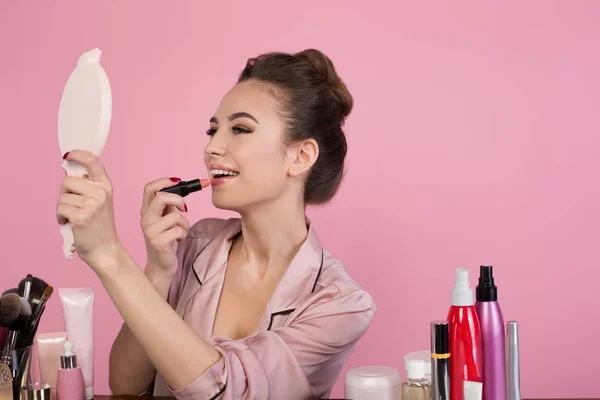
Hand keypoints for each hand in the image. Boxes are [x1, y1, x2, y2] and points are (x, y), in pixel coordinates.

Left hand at [56, 150, 121, 269]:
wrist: (105, 250)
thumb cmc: (99, 227)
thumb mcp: (99, 202)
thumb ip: (87, 186)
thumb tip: (66, 170)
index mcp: (106, 186)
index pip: (93, 161)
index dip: (78, 154)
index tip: (68, 155)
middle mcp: (101, 192)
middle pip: (68, 180)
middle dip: (65, 193)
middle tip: (74, 206)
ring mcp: (92, 204)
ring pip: (62, 196)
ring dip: (62, 207)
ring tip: (73, 217)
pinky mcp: (81, 216)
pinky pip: (60, 208)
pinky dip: (60, 217)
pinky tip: (69, 223)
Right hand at [140, 178, 189, 278]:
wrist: (161, 265)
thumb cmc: (167, 240)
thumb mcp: (167, 220)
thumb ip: (170, 206)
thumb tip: (181, 189)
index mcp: (146, 211)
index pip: (149, 188)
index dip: (164, 181)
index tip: (178, 181)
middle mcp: (145, 219)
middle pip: (162, 197)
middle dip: (179, 200)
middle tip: (184, 209)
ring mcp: (150, 231)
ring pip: (175, 215)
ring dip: (184, 224)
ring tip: (180, 232)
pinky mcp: (158, 242)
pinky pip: (179, 230)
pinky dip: (183, 235)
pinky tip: (177, 242)